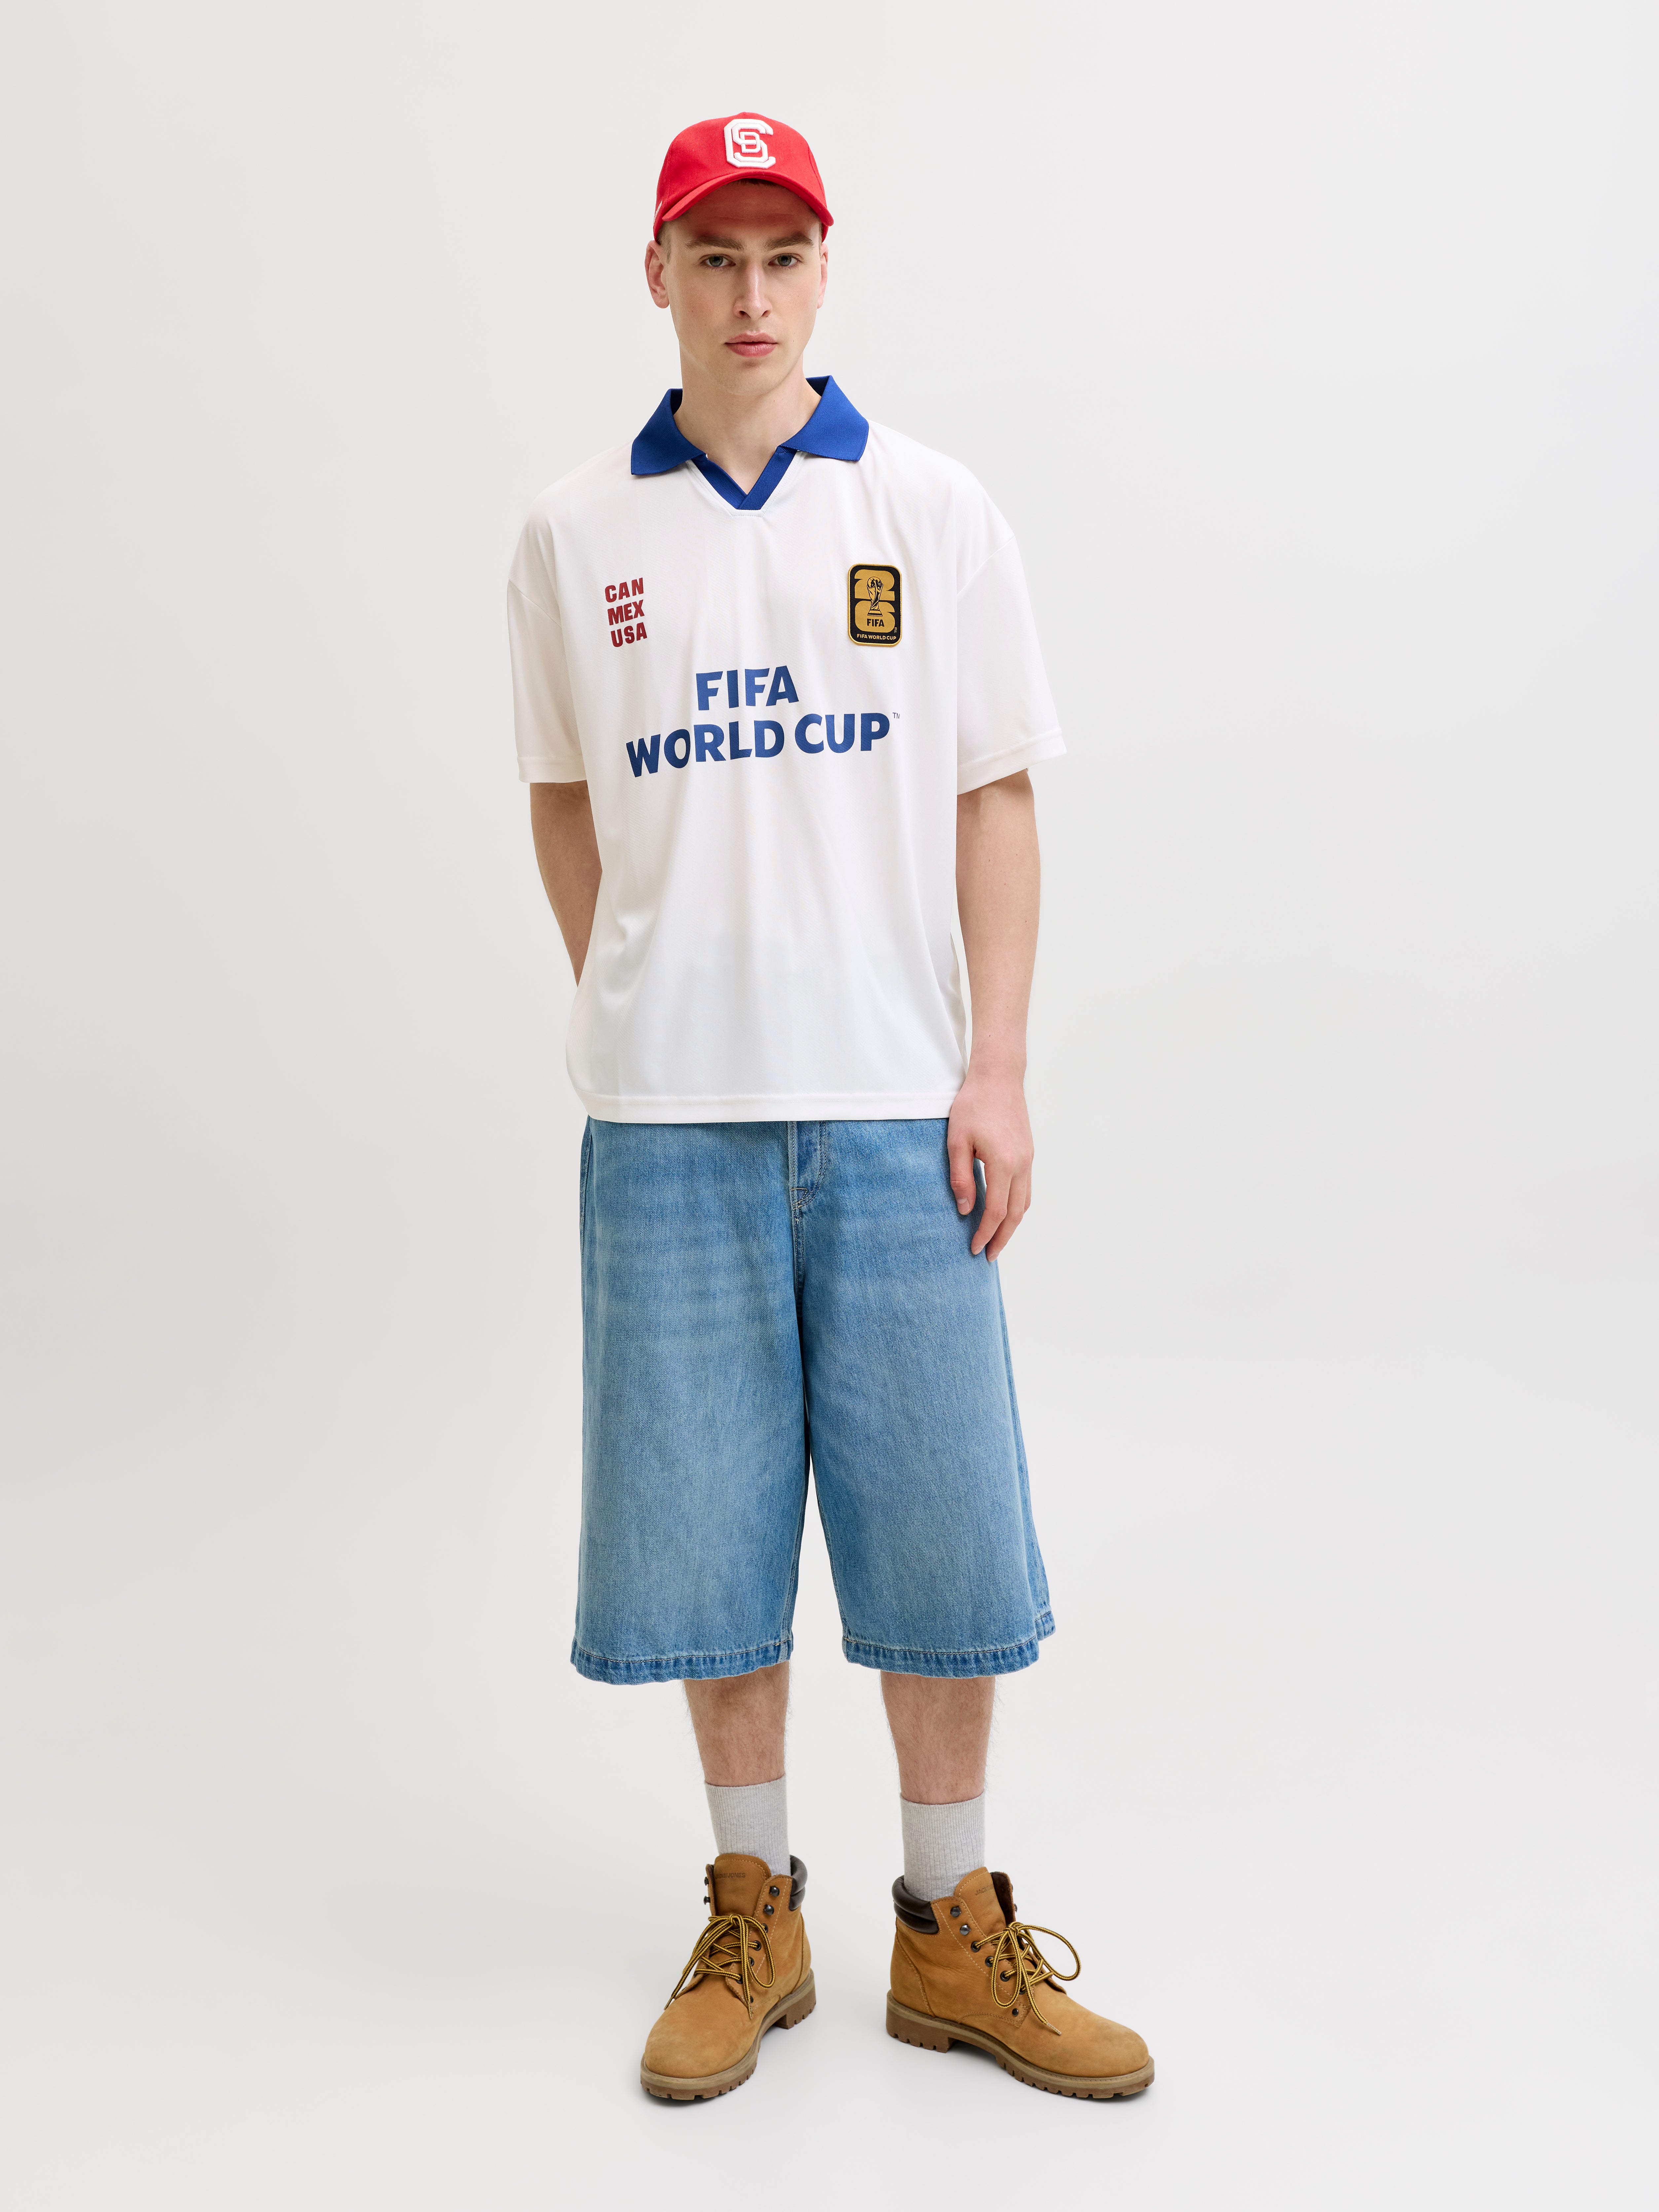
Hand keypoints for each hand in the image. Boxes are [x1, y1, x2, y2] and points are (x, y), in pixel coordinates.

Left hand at [947, 1065, 1033, 1260]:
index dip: (986, 1233)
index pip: (997, 1210)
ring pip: (1025, 1202)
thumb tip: (966, 1210)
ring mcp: (1028, 1159)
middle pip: (1016, 1213)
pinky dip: (1018, 1207)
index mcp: (1003, 1162)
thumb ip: (961, 1177)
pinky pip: (1026, 1188)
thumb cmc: (973, 1104)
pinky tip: (1006, 1213)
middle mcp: (1021, 1164)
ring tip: (998, 1240)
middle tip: (989, 1256)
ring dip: (1013, 1225)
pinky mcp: (1028, 1153)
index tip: (975, 1248)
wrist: (998, 1077)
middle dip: (1003, 1238)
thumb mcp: (957, 1140)